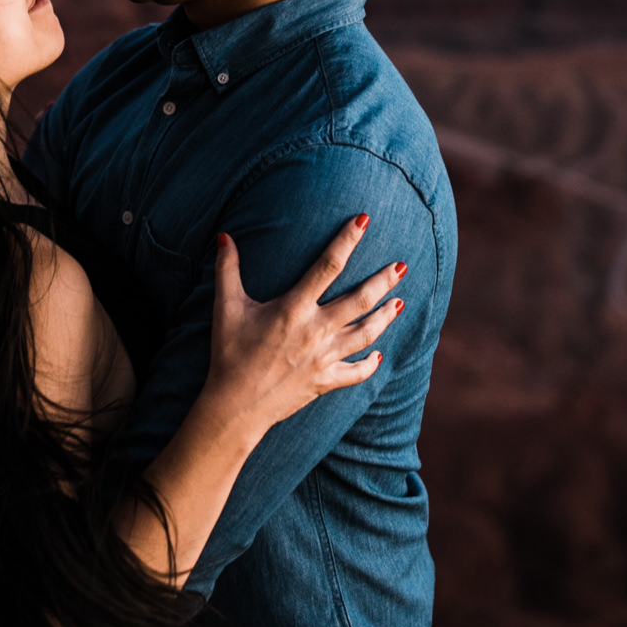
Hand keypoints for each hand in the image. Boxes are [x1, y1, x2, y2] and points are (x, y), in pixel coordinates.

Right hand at [207, 215, 403, 435]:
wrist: (235, 406)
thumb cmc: (229, 354)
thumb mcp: (226, 307)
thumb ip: (227, 269)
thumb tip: (224, 236)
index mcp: (293, 309)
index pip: (327, 266)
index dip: (347, 241)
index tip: (364, 220)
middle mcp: (315, 331)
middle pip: (359, 301)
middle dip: (383, 281)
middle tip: (402, 266)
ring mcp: (324, 358)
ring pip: (365, 334)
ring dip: (385, 317)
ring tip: (399, 302)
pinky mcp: (325, 382)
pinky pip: (356, 372)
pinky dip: (370, 364)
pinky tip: (379, 354)